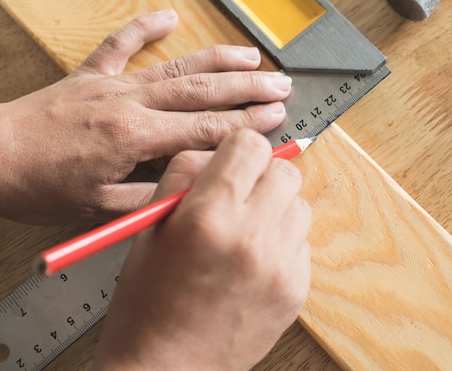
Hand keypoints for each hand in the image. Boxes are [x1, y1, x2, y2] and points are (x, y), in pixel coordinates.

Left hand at [0, 10, 290, 223]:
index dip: (245, 123)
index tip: (276, 116)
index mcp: (134, 137)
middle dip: (247, 87)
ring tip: (252, 56)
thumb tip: (195, 188)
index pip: (204, 128)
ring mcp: (111, 84)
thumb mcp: (100, 209)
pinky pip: (120, 45)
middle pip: (200, 91)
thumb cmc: (40, 186)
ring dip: (217, 60)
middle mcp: (129, 103)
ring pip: (175, 66)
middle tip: (282, 84)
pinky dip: (145, 28)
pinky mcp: (90, 75)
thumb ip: (152, 197)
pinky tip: (169, 16)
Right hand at [91, 129, 311, 370]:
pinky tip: (254, 263)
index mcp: (209, 216)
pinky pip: (302, 243)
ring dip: (276, 209)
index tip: (231, 164)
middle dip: (262, 177)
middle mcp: (252, 237)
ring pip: (300, 205)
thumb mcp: (149, 228)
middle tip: (239, 197)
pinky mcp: (296, 290)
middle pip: (285, 172)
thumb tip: (216, 153)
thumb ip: (183, 177)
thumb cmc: (148, 304)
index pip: (250, 147)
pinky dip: (282, 244)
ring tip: (246, 233)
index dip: (238, 151)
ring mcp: (280, 266)